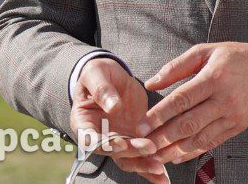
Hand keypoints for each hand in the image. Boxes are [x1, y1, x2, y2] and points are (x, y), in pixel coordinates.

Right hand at [70, 57, 165, 182]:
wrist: (109, 76)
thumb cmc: (97, 74)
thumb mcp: (95, 74)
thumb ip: (102, 89)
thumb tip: (112, 106)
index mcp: (84, 123)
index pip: (91, 140)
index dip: (105, 144)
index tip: (121, 144)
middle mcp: (100, 137)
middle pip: (114, 153)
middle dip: (132, 154)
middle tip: (150, 149)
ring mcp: (117, 139)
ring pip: (128, 159)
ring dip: (143, 165)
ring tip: (160, 170)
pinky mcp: (133, 138)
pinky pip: (141, 155)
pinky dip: (151, 167)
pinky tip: (163, 176)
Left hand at [141, 41, 247, 164]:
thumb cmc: (235, 57)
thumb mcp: (207, 51)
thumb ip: (177, 66)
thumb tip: (151, 84)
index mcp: (214, 77)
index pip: (181, 99)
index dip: (159, 114)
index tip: (141, 126)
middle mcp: (224, 98)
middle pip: (188, 123)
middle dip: (162, 137)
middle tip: (143, 147)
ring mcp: (233, 114)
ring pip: (199, 137)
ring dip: (174, 150)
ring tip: (155, 157)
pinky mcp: (239, 126)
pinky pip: (213, 142)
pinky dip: (193, 152)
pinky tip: (177, 156)